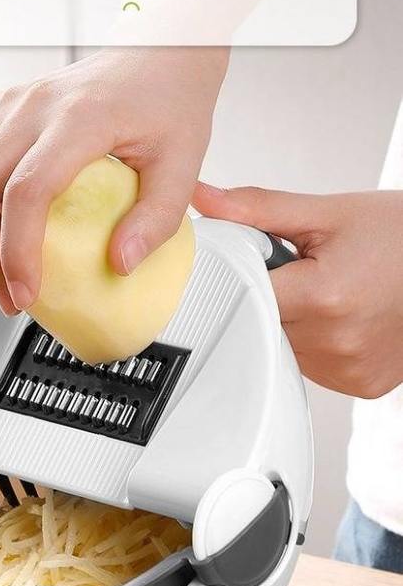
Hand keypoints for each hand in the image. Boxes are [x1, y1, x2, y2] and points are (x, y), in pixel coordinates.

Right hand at [0, 46, 227, 314]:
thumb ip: (157, 218)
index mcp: (78, 117)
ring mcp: (11, 105)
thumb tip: (119, 265)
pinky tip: (7, 235)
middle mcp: (32, 107)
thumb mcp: (184, 163)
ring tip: (6, 273)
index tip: (26, 293)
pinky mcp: (2, 111)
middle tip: (14, 296)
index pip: (25, 191)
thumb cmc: (171, 100)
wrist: (162, 48)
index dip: (16, 251)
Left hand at [193, 181, 402, 397]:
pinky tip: (344, 318)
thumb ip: (258, 209)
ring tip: (333, 293)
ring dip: (293, 322)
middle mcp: (335, 343)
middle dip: (273, 295)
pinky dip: (317, 344)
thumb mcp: (329, 213)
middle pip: (263, 322)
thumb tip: (202, 200)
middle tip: (306, 271)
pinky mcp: (360, 386)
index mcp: (324, 298)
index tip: (253, 260)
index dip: (243, 273)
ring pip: (284, 347)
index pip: (245, 293)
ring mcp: (349, 371)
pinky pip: (313, 366)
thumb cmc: (399, 236)